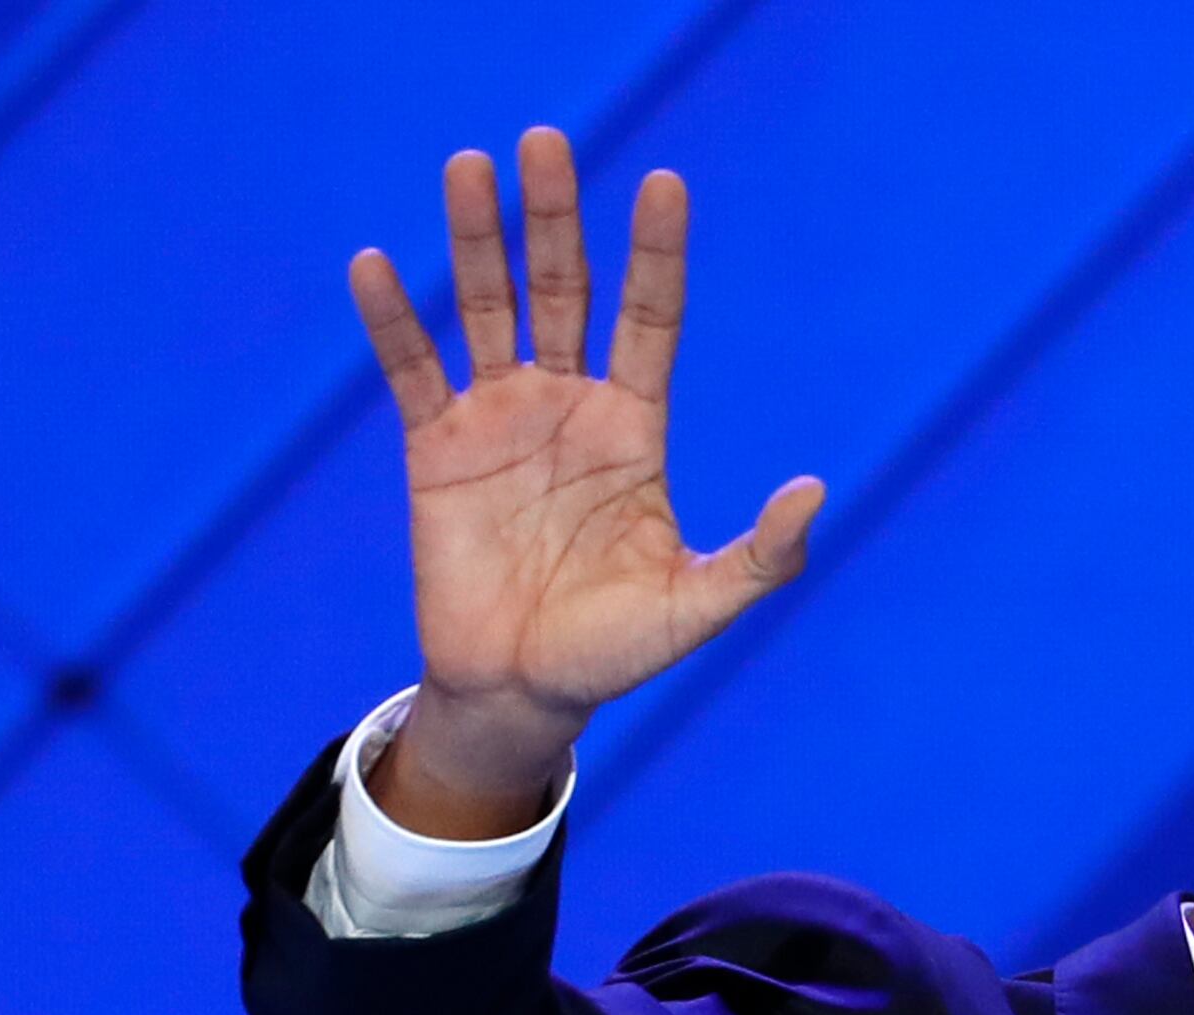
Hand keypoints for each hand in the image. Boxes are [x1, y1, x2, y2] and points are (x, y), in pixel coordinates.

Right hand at [348, 130, 823, 835]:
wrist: (524, 694)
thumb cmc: (617, 652)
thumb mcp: (702, 606)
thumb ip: (761, 555)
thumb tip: (816, 490)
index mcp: (634, 431)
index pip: (649, 319)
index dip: (655, 254)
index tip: (665, 183)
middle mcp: (569, 408)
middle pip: (565, 291)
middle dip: (556, 219)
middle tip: (546, 142)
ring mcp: (500, 421)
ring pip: (488, 308)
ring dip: (477, 240)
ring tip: (470, 164)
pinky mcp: (436, 450)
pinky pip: (413, 371)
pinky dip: (394, 321)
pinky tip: (377, 264)